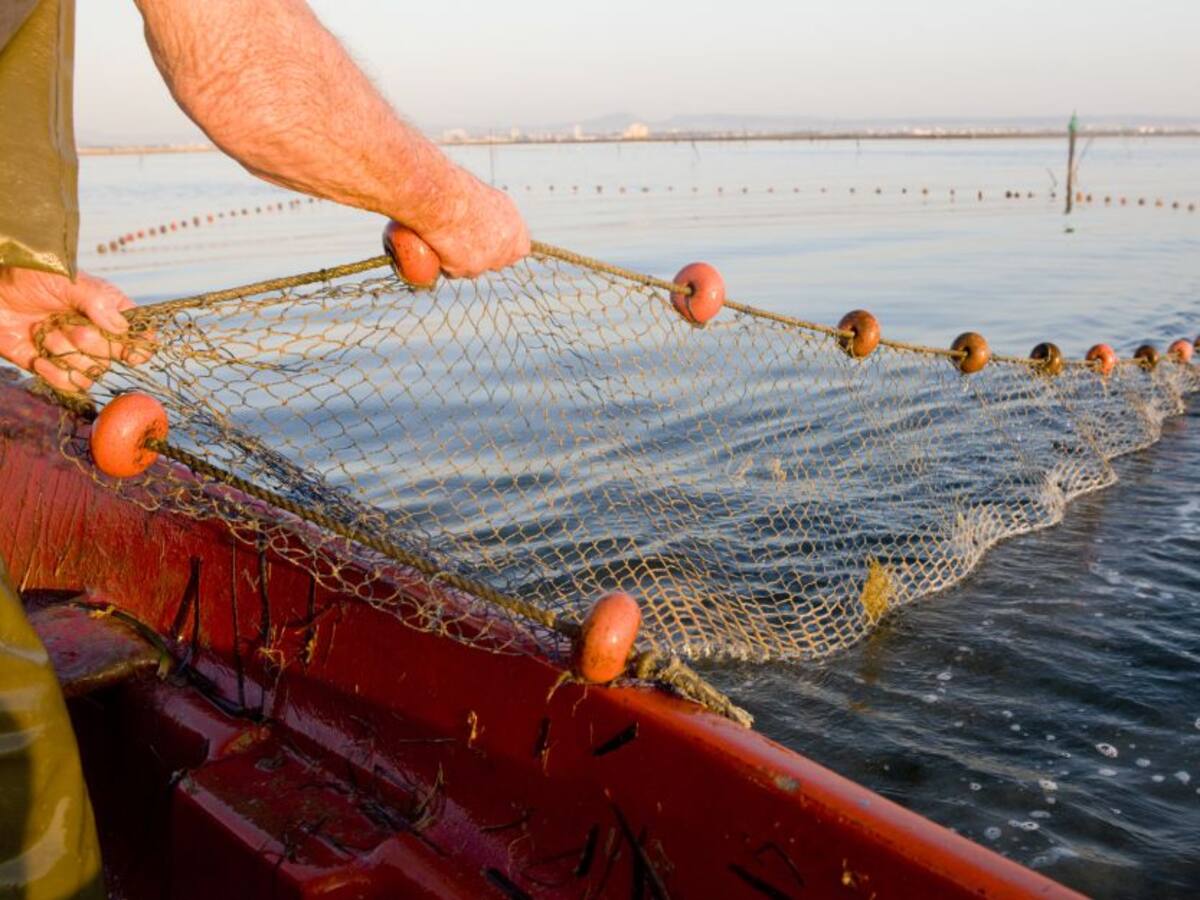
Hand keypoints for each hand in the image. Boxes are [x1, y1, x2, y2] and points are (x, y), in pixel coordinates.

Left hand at [0, 267, 146, 392]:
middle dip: (89, 343)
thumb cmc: (28, 276)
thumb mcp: (67, 280)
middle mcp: (96, 334)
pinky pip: (69, 384)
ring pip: (91, 373)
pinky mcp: (54, 368)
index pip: (138, 335)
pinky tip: (39, 358)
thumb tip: (122, 329)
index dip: (139, 346)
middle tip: (66, 325)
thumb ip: (98, 301)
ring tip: (44, 334)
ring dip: (66, 355)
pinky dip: (55, 374)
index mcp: (107, 310)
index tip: (132, 352)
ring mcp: (75, 352)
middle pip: (114, 357)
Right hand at [416, 171, 530, 278]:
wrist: (441, 198)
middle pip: (497, 262)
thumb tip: (489, 225)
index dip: (505, 249)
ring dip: (462, 261)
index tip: (492, 244)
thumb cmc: (458, 190)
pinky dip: (445, 263)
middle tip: (464, 242)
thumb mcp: (486, 198)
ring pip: (474, 269)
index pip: (520, 250)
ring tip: (447, 239)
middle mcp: (505, 245)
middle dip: (483, 257)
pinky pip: (454, 272)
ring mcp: (486, 260)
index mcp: (514, 226)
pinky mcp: (466, 268)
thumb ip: (494, 216)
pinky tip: (439, 246)